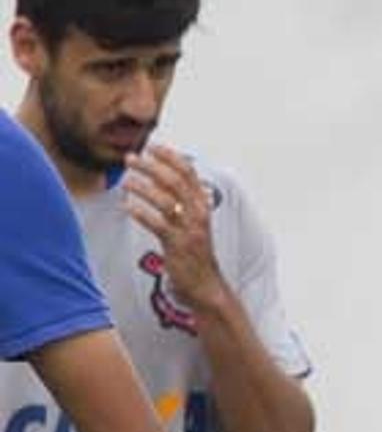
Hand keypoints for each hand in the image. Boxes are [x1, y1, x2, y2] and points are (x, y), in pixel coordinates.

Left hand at [122, 145, 223, 309]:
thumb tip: (162, 178)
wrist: (205, 284)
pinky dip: (141, 212)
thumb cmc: (194, 252)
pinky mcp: (178, 244)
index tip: (153, 146)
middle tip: (131, 158)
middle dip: (151, 167)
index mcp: (203, 205)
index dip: (171, 157)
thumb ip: (181, 201)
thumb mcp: (193, 222)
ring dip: (143, 187)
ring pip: (165, 200)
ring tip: (125, 180)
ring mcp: (189, 229)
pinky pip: (157, 224)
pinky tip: (126, 206)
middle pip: (175, 181)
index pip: (189, 173)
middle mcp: (199, 214)